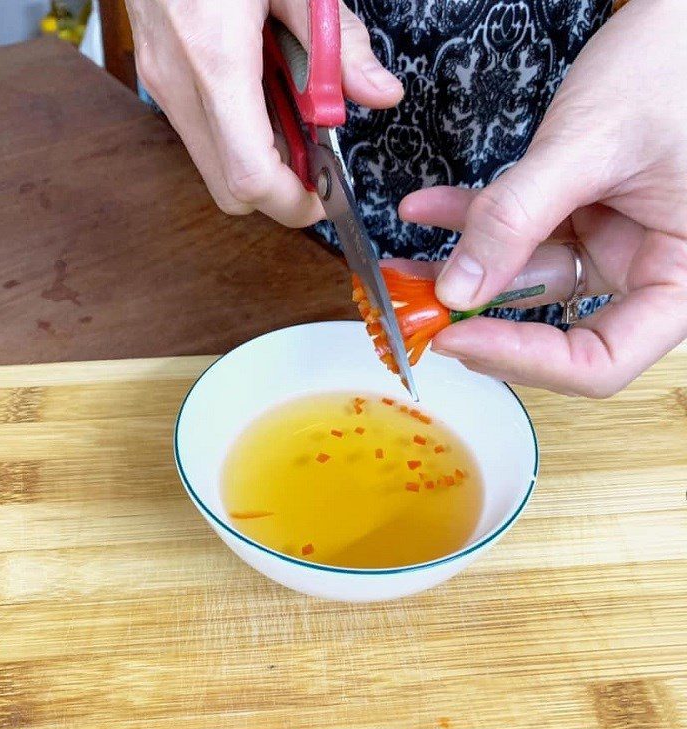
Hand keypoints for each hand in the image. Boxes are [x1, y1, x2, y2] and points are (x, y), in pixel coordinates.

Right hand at [126, 0, 402, 226]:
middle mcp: (179, 84)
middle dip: (279, 191)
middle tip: (315, 158)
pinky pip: (203, 136)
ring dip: (260, 160)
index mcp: (217, 59)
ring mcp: (162, 84)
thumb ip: (341, 42)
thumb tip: (381, 95)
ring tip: (291, 111)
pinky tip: (262, 92)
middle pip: (230, 190)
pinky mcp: (159, 78)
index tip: (324, 196)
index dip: (292, 203)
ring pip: (215, 168)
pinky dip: (239, 135)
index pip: (251, 177)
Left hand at [397, 0, 686, 397]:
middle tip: (419, 311)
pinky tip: (427, 209)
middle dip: (479, 317)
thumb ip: (519, 218)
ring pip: (523, 277)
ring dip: (459, 269)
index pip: (601, 361)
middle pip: (554, 328)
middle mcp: (644, 270)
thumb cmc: (671, 64)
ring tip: (401, 264)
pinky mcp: (578, 215)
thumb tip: (457, 290)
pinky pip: (518, 231)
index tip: (458, 337)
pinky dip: (473, 220)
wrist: (679, 16)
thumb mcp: (590, 145)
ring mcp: (609, 243)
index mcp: (679, 276)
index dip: (525, 359)